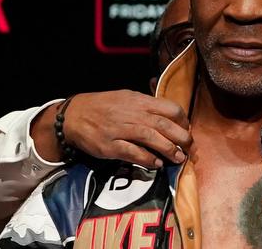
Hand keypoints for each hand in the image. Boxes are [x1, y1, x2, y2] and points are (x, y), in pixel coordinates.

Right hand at [31, 90, 191, 167]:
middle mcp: (131, 113)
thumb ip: (147, 105)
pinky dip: (146, 158)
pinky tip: (157, 164)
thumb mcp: (127, 97)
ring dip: (168, 149)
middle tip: (189, 147)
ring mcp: (119, 129)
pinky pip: (131, 152)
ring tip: (179, 158)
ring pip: (150, 137)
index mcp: (139, 101)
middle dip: (181, 137)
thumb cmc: (103, 107)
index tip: (186, 130)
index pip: (170, 108)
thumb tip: (171, 114)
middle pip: (164, 124)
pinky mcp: (109, 145)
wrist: (73, 115)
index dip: (182, 121)